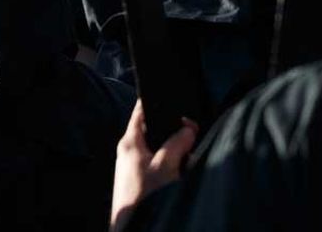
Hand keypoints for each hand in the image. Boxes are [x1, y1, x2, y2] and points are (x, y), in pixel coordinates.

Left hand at [110, 102, 197, 231]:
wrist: (131, 228)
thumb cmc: (143, 197)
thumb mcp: (165, 165)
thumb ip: (178, 143)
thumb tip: (188, 129)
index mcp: (130, 142)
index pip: (142, 110)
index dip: (159, 103)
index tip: (177, 101)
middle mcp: (131, 151)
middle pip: (157, 131)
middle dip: (176, 134)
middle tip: (191, 138)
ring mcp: (136, 167)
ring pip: (163, 149)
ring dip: (177, 154)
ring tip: (187, 162)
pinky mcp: (142, 181)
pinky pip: (162, 165)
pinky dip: (173, 167)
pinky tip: (181, 175)